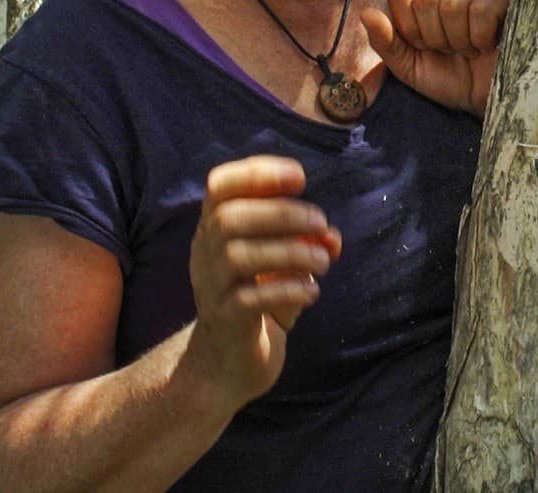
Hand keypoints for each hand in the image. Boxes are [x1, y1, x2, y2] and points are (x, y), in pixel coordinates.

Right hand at [187, 156, 341, 409]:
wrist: (229, 364)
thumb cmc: (260, 299)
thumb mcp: (286, 264)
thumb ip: (307, 243)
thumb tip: (332, 236)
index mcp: (216, 228)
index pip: (220, 185)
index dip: (257, 173)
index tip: (299, 177)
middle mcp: (205, 253)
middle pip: (229, 218)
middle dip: (282, 213)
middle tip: (321, 222)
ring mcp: (210, 288)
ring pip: (239, 256)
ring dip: (290, 251)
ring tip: (323, 260)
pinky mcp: (224, 322)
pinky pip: (249, 300)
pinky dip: (287, 289)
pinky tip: (312, 291)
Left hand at [361, 0, 511, 117]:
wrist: (489, 102)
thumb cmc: (450, 81)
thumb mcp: (409, 68)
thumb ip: (385, 42)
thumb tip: (365, 13)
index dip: (410, 28)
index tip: (425, 47)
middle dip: (435, 38)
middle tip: (451, 51)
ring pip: (453, 5)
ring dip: (460, 40)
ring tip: (470, 50)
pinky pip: (483, 9)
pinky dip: (482, 38)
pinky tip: (489, 45)